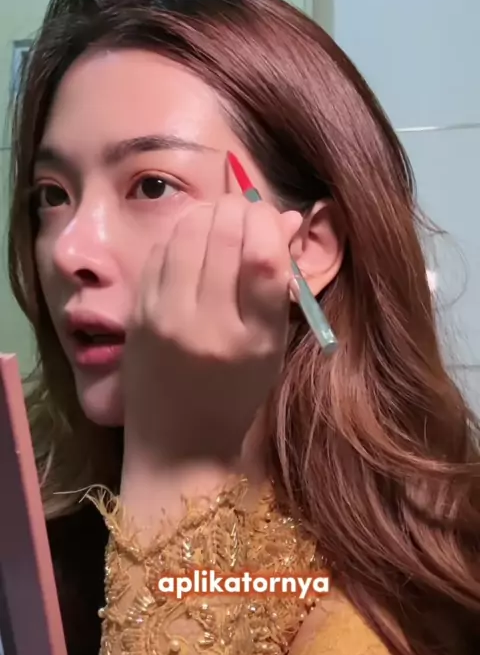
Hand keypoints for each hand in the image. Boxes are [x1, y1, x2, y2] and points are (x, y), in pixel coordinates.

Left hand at [122, 193, 301, 473]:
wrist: (176, 443)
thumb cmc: (236, 394)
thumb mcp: (273, 346)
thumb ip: (282, 283)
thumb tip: (289, 217)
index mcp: (253, 339)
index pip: (263, 258)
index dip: (270, 223)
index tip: (272, 221)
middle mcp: (206, 324)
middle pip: (224, 232)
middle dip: (241, 211)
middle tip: (247, 217)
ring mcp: (165, 315)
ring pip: (189, 230)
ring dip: (210, 214)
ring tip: (221, 225)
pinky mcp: (137, 310)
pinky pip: (162, 247)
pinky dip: (182, 234)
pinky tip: (193, 244)